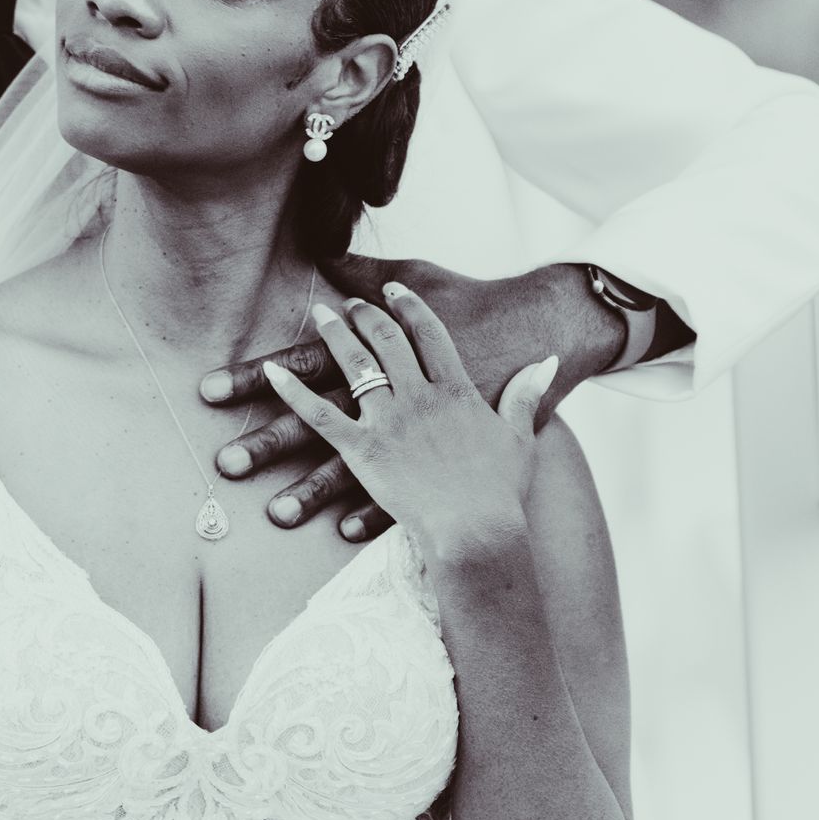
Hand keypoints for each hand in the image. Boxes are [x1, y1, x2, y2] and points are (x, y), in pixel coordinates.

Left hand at [203, 258, 616, 540]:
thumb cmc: (503, 490)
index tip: (396, 291)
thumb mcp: (523, 436)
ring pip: (355, 366)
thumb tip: (549, 363)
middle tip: (351, 302)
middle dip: (368, 316)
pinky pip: (320, 415)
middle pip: (390, 342)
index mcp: (458, 390)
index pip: (432, 335)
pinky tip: (270, 375)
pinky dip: (292, 393)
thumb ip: (528, 394)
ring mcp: (391, 420)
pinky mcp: (364, 450)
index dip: (412, 309)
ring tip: (320, 314)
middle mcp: (421, 395)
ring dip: (335, 336)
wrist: (480, 528)